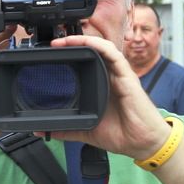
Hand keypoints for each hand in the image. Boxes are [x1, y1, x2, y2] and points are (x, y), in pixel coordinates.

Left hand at [43, 34, 170, 160]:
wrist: (141, 143)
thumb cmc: (121, 134)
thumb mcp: (86, 131)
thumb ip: (65, 130)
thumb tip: (43, 131)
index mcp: (101, 87)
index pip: (86, 64)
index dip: (71, 55)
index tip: (52, 55)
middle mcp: (110, 77)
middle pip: (92, 52)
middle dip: (74, 44)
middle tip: (53, 44)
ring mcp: (119, 75)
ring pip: (102, 49)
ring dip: (84, 40)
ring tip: (65, 40)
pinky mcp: (127, 77)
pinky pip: (114, 54)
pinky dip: (100, 46)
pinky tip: (88, 42)